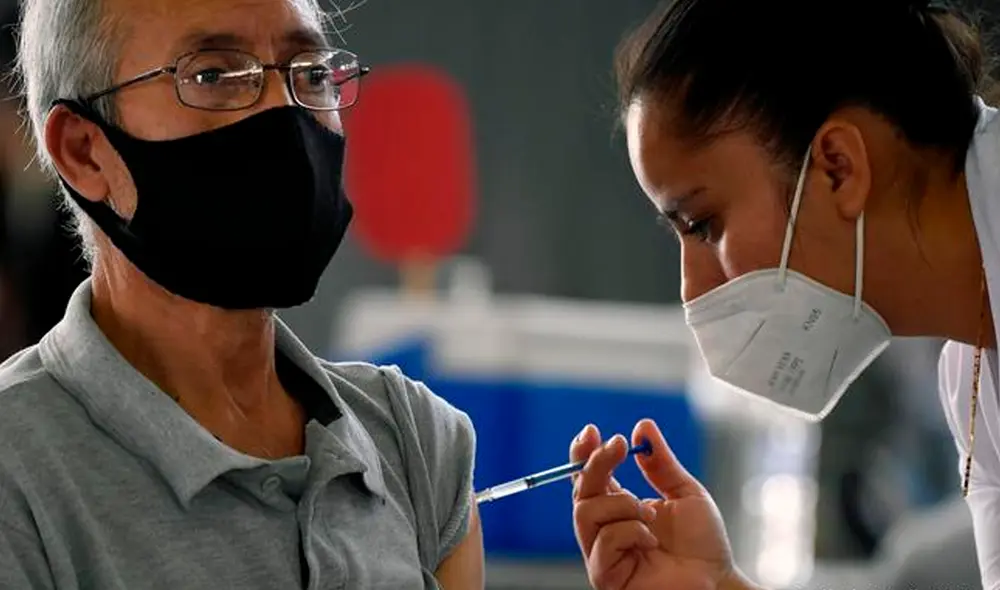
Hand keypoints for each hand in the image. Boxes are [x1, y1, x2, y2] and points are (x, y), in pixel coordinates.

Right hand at [570, 420, 754, 589]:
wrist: (718, 581)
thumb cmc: (702, 544)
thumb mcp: (684, 492)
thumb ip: (661, 463)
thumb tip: (643, 426)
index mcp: (618, 508)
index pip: (589, 479)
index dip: (583, 454)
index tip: (592, 431)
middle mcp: (605, 529)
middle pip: (580, 491)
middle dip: (597, 463)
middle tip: (620, 445)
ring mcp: (603, 553)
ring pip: (586, 513)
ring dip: (622, 503)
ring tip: (650, 514)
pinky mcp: (606, 576)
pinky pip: (603, 541)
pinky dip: (629, 532)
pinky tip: (650, 541)